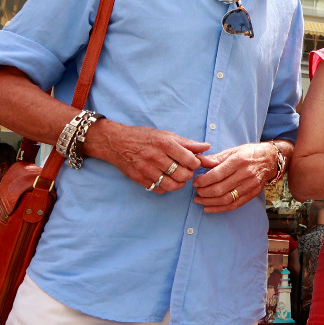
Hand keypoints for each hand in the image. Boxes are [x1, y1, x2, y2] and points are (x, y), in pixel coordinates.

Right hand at [86, 119, 209, 194]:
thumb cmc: (144, 137)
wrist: (116, 141)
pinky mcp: (137, 177)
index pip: (190, 160)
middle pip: (182, 175)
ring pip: (171, 185)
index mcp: (165, 144)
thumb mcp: (167, 135)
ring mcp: (145, 168)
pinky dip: (164, 188)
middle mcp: (155, 156)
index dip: (196, 164)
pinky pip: (157, 189)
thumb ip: (188, 143)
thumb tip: (208, 147)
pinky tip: (164, 180)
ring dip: (178, 184)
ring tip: (177, 178)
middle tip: (186, 172)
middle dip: (188, 175)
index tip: (193, 163)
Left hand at [195, 143, 276, 213]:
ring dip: (209, 202)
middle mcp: (246, 174)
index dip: (203, 181)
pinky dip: (220, 209)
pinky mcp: (253, 194)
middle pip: (220, 189)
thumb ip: (215, 158)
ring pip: (226, 199)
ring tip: (199, 200)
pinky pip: (235, 204)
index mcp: (239, 161)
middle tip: (196, 191)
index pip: (217, 175)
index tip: (195, 182)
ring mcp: (251, 185)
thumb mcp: (232, 151)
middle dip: (204, 192)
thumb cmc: (249, 153)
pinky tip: (208, 208)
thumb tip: (198, 161)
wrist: (270, 159)